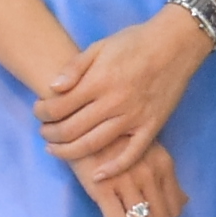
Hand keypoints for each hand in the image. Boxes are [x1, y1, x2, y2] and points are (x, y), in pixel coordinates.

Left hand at [36, 16, 206, 176]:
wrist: (176, 43)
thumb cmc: (135, 42)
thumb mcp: (100, 45)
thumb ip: (75, 67)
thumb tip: (53, 89)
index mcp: (98, 80)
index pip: (58, 107)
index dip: (42, 112)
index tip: (39, 111)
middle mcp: (113, 102)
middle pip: (70, 130)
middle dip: (50, 134)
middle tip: (44, 132)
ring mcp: (133, 117)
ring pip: (93, 145)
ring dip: (68, 152)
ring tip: (56, 149)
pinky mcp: (151, 126)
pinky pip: (130, 154)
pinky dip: (113, 169)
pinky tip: (97, 175)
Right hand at [75, 141, 184, 216]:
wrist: (85, 124)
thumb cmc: (120, 140)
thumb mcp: (151, 151)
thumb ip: (167, 176)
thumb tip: (184, 201)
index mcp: (164, 165)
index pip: (176, 208)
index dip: (163, 216)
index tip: (151, 212)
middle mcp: (150, 174)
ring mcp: (127, 181)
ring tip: (121, 212)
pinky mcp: (103, 188)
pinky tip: (108, 208)